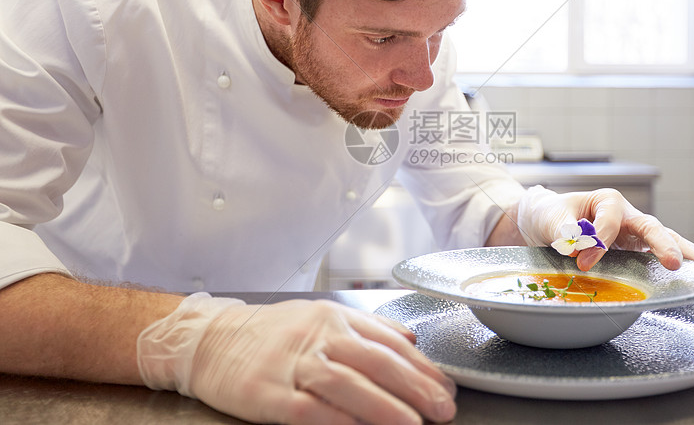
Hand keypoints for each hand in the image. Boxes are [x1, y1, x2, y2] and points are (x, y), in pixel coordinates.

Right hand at [138, 294, 455, 424]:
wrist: (211, 339)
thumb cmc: (272, 332)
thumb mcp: (321, 316)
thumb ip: (368, 329)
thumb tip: (412, 342)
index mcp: (334, 318)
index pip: (389, 342)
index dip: (422, 367)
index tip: (446, 387)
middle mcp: (318, 337)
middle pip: (375, 362)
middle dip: (415, 388)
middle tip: (442, 409)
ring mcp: (293, 365)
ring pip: (347, 384)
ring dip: (384, 406)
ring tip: (413, 424)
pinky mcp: (268, 393)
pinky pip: (308, 409)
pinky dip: (336, 419)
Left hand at [516, 185, 693, 270]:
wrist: (547, 223)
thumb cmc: (552, 215)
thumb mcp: (552, 218)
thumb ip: (565, 229)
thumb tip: (577, 244)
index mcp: (607, 201)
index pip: (610, 223)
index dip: (599, 243)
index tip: (582, 261)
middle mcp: (627, 215)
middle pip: (650, 226)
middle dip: (662, 244)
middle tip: (673, 263)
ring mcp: (634, 232)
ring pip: (664, 238)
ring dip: (683, 252)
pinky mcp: (635, 249)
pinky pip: (658, 254)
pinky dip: (678, 260)